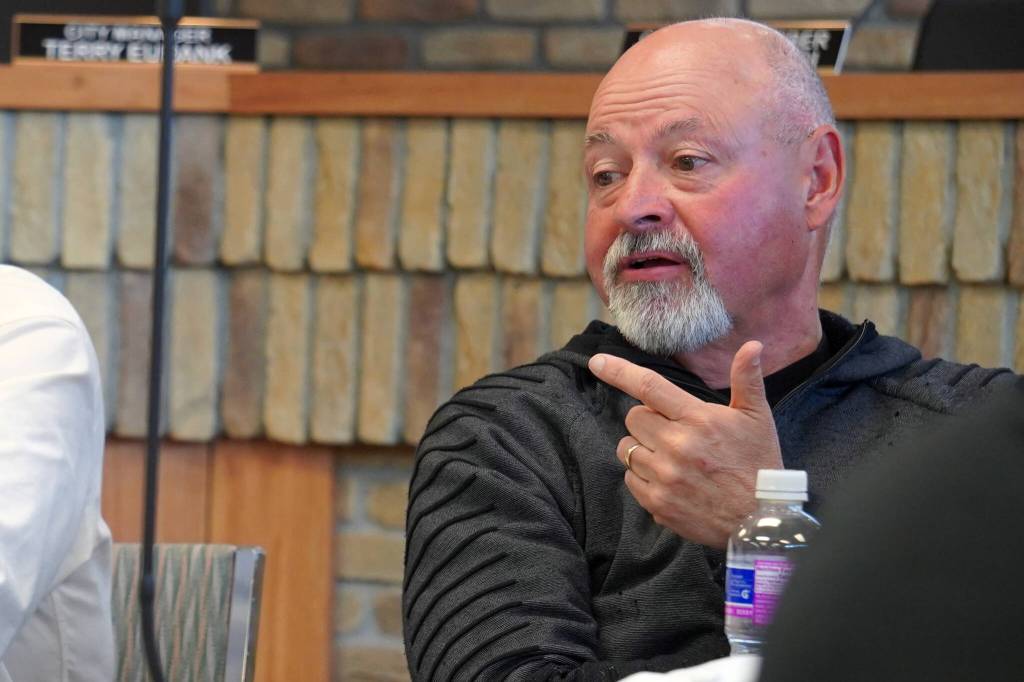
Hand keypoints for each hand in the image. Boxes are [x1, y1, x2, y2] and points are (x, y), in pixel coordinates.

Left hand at [588, 341, 782, 548]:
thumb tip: (751, 345)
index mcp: (698, 419)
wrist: (761, 521)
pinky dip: (643, 477)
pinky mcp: (657, 503)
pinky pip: (630, 478)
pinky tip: (668, 480)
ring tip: (671, 458)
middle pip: (633, 418)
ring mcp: (664, 476)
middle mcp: (676, 445)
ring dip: (643, 449)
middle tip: (671, 432)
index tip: (597, 362)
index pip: (649, 387)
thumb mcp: (757, 418)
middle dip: (647, 421)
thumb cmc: (759, 464)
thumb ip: (746, 379)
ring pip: (628, 449)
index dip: (619, 372)